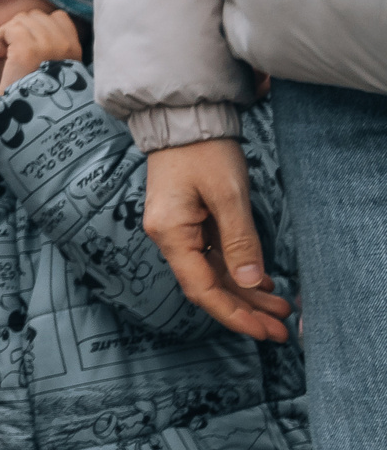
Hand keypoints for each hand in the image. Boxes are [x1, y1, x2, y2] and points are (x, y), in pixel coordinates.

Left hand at [0, 10, 81, 89]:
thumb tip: (33, 24)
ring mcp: (46, 44)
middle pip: (36, 15)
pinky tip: (2, 55)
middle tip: (15, 51)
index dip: (40, 26)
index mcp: (74, 49)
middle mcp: (64, 44)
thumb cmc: (36, 94)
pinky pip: (9, 27)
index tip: (30, 44)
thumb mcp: (54, 68)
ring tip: (9, 54)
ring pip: (21, 18)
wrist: (30, 117)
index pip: (59, 17)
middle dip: (22, 28)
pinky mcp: (26, 48)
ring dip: (9, 33)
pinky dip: (1, 38)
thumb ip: (52, 46)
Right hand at [143, 139, 290, 342]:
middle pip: (208, 286)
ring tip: (279, 309)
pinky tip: (262, 282)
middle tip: (280, 329)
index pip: (201, 288)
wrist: (184, 119)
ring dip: (245, 293)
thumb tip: (250, 282)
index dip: (232, 314)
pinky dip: (238, 272)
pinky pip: (214, 257)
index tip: (262, 331)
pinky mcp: (189, 222)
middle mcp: (170, 237)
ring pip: (214, 274)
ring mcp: (178, 230)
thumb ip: (240, 241)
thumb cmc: (202, 151)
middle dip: (245, 310)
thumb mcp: (228, 195)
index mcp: (171, 234)